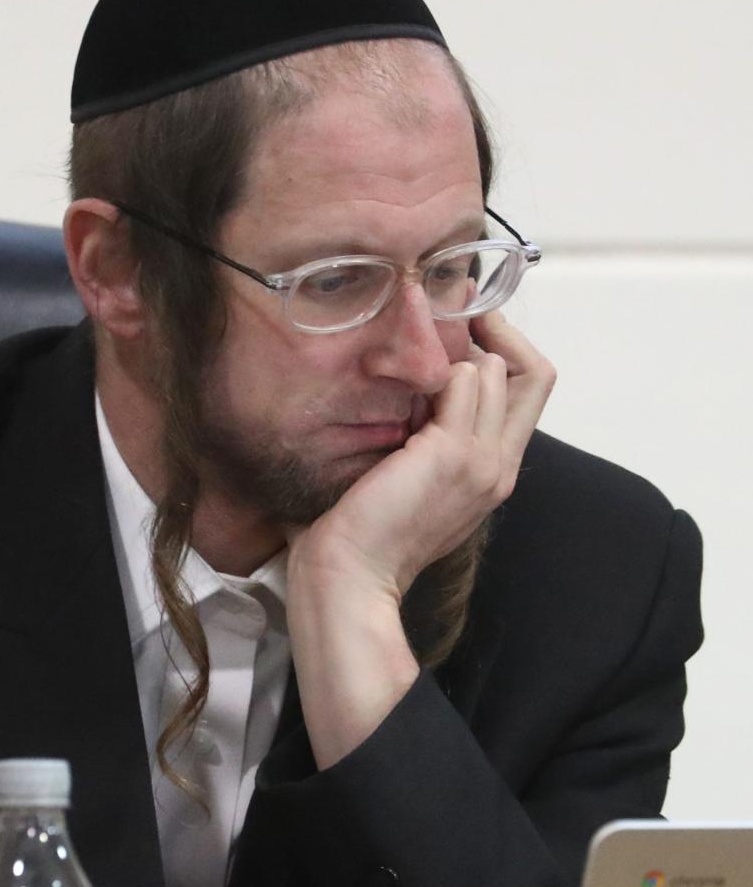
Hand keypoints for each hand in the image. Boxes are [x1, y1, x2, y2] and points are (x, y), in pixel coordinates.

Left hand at [284, 312, 554, 767]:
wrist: (349, 575)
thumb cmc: (364, 529)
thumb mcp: (412, 477)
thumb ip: (430, 437)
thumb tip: (420, 384)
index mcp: (495, 473)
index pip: (529, 392)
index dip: (505, 351)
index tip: (467, 325)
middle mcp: (501, 466)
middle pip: (537, 374)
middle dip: (500, 332)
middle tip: (456, 311)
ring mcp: (482, 460)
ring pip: (495, 368)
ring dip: (454, 348)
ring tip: (412, 345)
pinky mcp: (453, 453)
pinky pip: (463, 379)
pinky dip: (434, 363)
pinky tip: (398, 365)